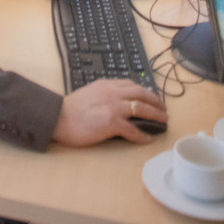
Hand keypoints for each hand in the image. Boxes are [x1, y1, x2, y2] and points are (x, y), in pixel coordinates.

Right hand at [53, 79, 167, 145]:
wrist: (59, 117)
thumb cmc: (69, 109)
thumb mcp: (89, 92)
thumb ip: (103, 94)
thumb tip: (114, 102)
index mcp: (106, 85)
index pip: (131, 84)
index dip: (144, 91)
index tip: (151, 96)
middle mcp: (113, 93)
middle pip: (141, 94)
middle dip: (156, 101)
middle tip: (164, 108)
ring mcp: (114, 107)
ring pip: (142, 108)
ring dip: (155, 114)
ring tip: (163, 120)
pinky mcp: (112, 123)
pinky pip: (133, 130)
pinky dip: (143, 135)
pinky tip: (148, 139)